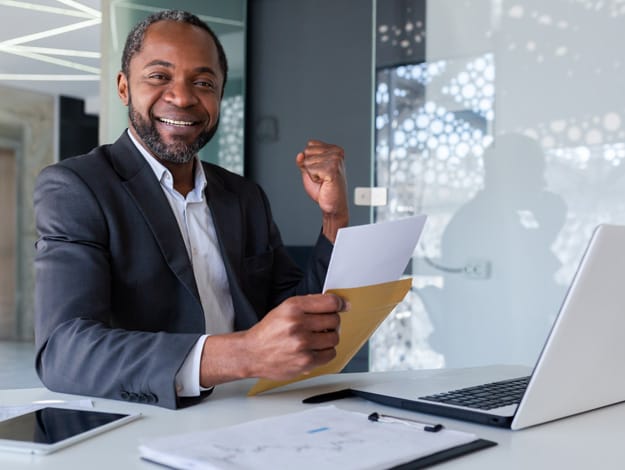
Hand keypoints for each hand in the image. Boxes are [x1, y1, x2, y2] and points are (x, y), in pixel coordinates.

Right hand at [198, 293, 346, 386]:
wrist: (251, 353)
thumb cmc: (269, 332)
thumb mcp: (284, 309)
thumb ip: (309, 305)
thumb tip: (337, 304)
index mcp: (293, 307)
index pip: (329, 302)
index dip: (340, 303)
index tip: (343, 306)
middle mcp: (297, 324)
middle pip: (334, 320)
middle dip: (331, 322)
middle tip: (321, 326)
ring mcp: (302, 344)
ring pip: (334, 337)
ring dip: (328, 338)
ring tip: (316, 339)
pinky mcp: (305, 361)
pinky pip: (330, 354)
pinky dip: (326, 352)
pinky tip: (315, 350)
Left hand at [296, 140, 348, 241]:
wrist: (332, 204)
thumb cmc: (324, 189)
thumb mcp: (310, 171)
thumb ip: (303, 161)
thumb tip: (300, 155)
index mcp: (334, 150)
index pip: (310, 145)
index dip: (309, 159)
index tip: (320, 169)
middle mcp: (336, 153)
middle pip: (307, 151)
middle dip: (310, 166)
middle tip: (321, 176)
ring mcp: (335, 160)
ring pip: (308, 161)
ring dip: (312, 174)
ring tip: (323, 180)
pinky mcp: (332, 169)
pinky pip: (310, 170)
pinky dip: (314, 179)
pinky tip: (324, 182)